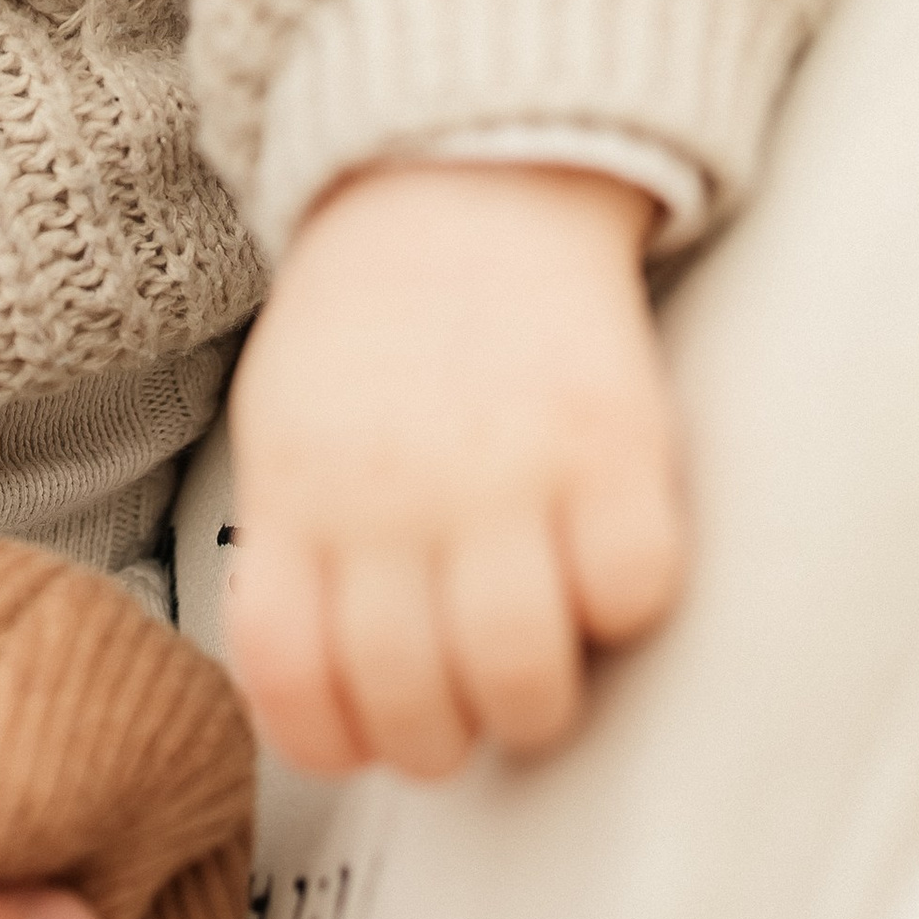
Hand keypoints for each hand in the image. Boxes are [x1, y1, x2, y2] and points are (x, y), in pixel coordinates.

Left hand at [227, 162, 687, 781]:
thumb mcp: (285, 424)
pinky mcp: (611, 440)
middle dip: (444, 740)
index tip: (369, 737)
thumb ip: (291, 549)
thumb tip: (312, 694)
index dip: (336, 742)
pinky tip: (604, 572)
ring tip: (537, 669)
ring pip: (521, 676)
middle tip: (466, 708)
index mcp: (302, 493)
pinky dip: (628, 611)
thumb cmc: (373, 324)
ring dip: (533, 706)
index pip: (292, 683)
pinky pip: (634, 592)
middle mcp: (395, 495)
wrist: (463, 176)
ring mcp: (505, 470)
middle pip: (413, 705)